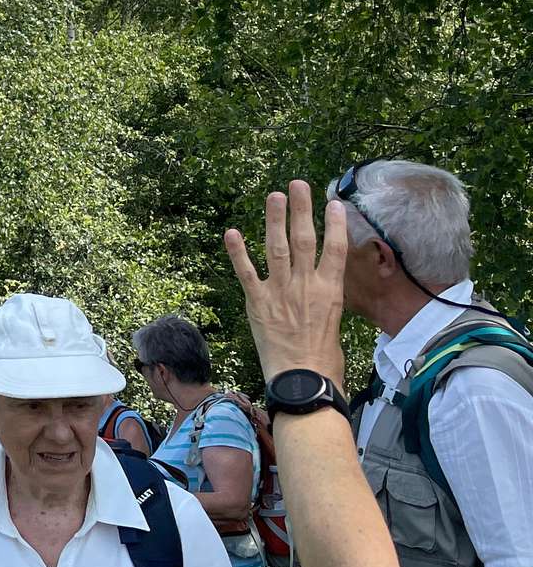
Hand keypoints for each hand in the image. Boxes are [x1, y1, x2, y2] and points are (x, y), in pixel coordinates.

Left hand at [223, 179, 349, 384]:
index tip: (332, 202)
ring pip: (276, 248)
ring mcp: (280, 292)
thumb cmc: (324, 360)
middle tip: (297, 185)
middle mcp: (305, 286)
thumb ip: (324, 301)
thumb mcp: (335, 325)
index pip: (335, 250)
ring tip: (274, 196)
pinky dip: (237, 252)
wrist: (303, 381)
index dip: (334, 224)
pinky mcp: (258, 303)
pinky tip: (231, 232)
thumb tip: (321, 291)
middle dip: (301, 210)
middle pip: (304, 240)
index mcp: (329, 291)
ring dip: (274, 220)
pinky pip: (246, 272)